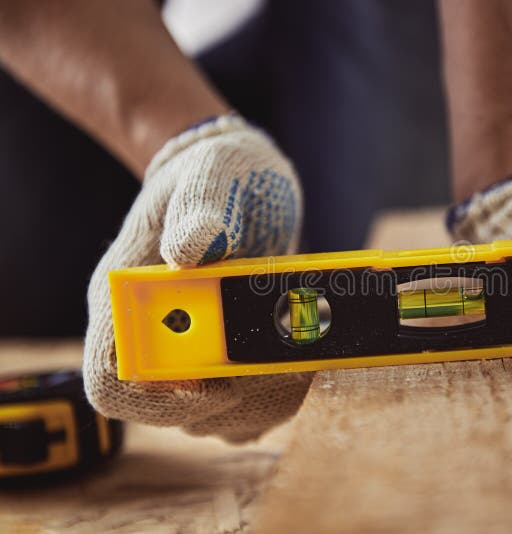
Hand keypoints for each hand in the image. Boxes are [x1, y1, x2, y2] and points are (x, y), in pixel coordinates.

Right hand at [84, 115, 312, 441]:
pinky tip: (302, 359)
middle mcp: (151, 333)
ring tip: (300, 357)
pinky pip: (246, 407)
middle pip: (170, 413)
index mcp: (125, 297)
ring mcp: (189, 349)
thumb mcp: (213, 176)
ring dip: (263, 401)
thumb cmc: (217, 173)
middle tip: (284, 365)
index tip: (217, 378)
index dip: (158, 399)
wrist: (240, 179)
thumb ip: (201, 208)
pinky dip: (278, 397)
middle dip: (234, 400)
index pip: (111, 381)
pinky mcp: (226, 356)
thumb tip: (189, 249)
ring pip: (213, 418)